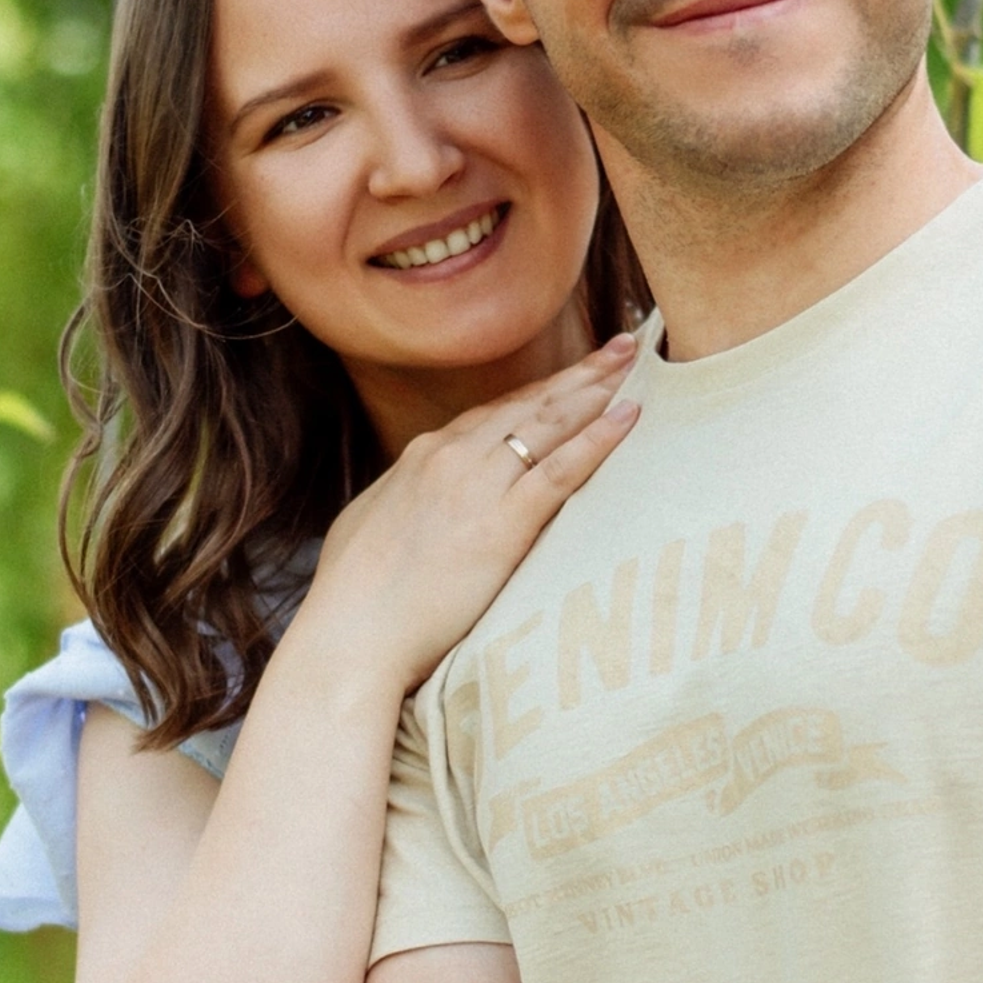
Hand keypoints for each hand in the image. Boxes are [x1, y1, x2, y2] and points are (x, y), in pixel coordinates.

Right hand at [298, 334, 640, 693]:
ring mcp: (477, 485)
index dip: (537, 392)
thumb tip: (419, 498)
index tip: (568, 376)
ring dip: (595, 391)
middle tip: (620, 347)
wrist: (351, 635)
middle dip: (578, 374)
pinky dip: (598, 439)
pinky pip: (561, 470)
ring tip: (632, 364)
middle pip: (528, 404)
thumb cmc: (354, 597)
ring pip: (549, 423)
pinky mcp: (502, 524)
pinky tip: (628, 417)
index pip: (493, 413)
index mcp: (421, 456)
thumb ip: (407, 500)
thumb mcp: (373, 525)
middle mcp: (451, 457)